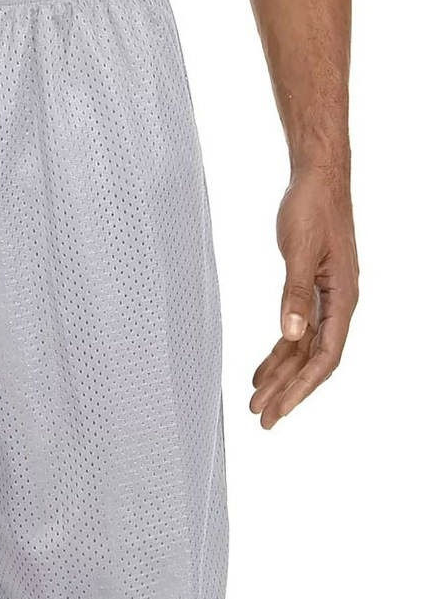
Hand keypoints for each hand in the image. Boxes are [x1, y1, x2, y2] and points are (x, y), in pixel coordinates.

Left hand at [250, 169, 358, 428]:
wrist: (317, 179)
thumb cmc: (312, 209)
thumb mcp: (299, 253)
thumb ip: (295, 296)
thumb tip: (291, 336)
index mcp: (343, 298)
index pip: (325, 357)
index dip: (301, 388)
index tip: (277, 410)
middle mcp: (338, 304)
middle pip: (312, 360)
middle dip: (287, 391)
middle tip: (261, 419)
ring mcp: (325, 299)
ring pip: (301, 349)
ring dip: (279, 376)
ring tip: (255, 401)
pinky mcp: (310, 291)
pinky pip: (295, 331)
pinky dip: (277, 352)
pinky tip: (261, 370)